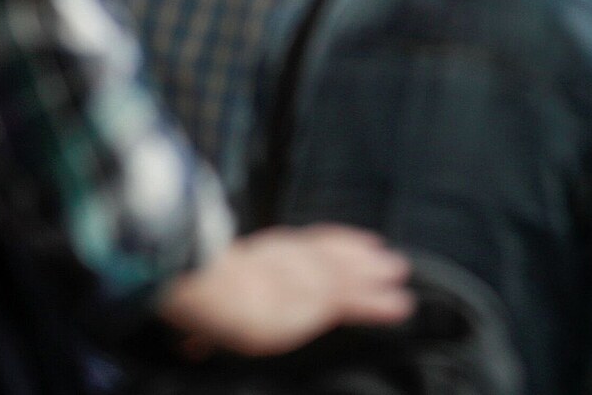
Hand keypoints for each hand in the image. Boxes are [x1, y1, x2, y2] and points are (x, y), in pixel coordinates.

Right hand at [158, 225, 414, 356]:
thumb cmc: (196, 297)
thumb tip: (191, 347)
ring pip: (350, 275)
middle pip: (333, 255)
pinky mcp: (320, 300)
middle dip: (362, 257)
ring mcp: (307, 278)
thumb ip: (206, 325)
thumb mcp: (200, 305)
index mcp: (263, 255)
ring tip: (400, 277)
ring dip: (378, 275)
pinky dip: (380, 303)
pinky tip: (400, 305)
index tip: (357, 243)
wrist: (208, 290)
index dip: (334, 243)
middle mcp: (290, 259)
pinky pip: (357, 301)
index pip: (305, 245)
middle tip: (390, 259)